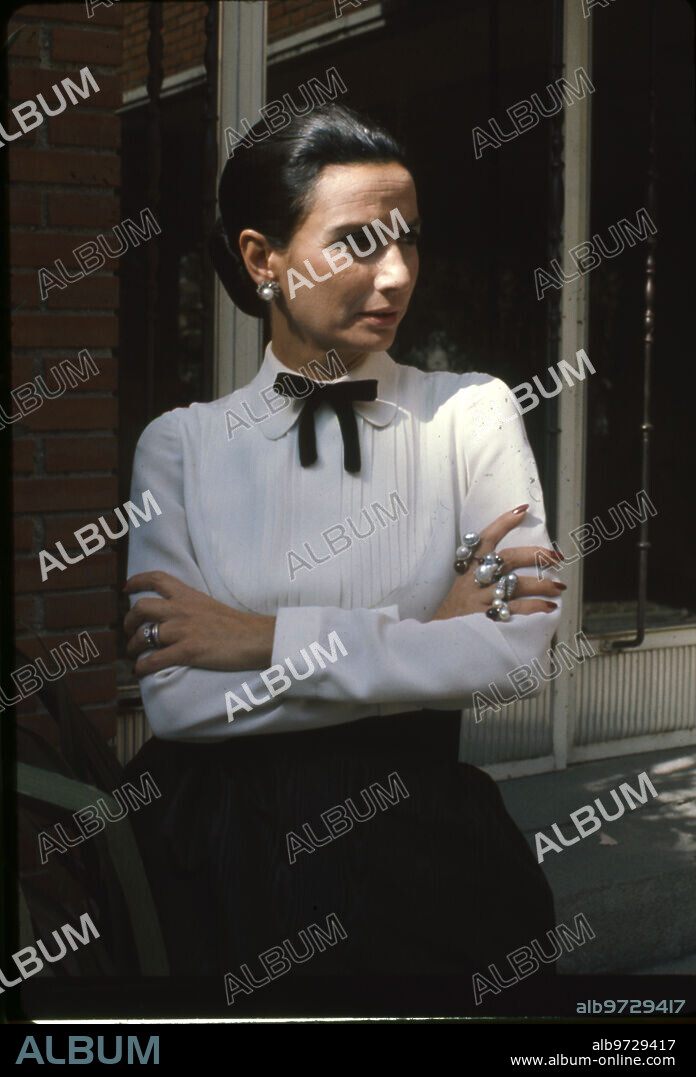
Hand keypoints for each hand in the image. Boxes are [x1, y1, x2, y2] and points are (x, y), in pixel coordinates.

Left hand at [123, 571, 275, 675]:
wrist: (257, 639)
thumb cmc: (239, 626)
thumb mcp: (212, 606)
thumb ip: (192, 607)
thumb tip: (176, 616)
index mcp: (190, 596)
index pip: (157, 579)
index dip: (137, 581)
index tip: (126, 588)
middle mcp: (182, 609)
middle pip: (141, 607)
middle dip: (128, 621)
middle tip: (128, 630)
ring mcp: (184, 630)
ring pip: (143, 635)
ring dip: (132, 647)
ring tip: (134, 654)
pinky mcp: (187, 651)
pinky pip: (154, 659)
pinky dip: (142, 667)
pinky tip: (140, 671)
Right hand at [431, 505, 564, 620]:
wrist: (440, 623)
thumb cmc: (457, 597)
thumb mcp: (464, 573)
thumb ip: (484, 561)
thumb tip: (516, 550)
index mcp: (470, 562)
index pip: (487, 537)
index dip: (504, 522)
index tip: (523, 510)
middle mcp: (475, 575)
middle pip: (508, 558)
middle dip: (535, 555)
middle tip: (556, 556)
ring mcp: (481, 594)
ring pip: (515, 584)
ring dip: (541, 585)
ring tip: (559, 586)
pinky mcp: (486, 613)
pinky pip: (514, 607)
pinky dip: (534, 606)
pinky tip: (549, 605)